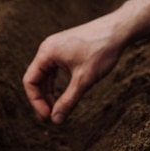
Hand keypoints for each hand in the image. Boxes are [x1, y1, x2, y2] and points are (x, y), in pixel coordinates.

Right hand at [22, 0, 149, 124]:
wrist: (119, 29)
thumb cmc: (101, 51)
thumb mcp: (84, 80)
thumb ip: (68, 101)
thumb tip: (56, 120)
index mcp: (46, 53)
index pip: (30, 82)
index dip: (36, 102)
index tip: (48, 117)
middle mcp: (48, 48)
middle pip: (36, 79)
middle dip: (42, 100)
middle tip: (51, 118)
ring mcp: (57, 47)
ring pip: (45, 75)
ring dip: (48, 93)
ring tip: (56, 110)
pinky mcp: (66, 48)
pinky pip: (54, 69)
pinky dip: (56, 84)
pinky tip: (61, 96)